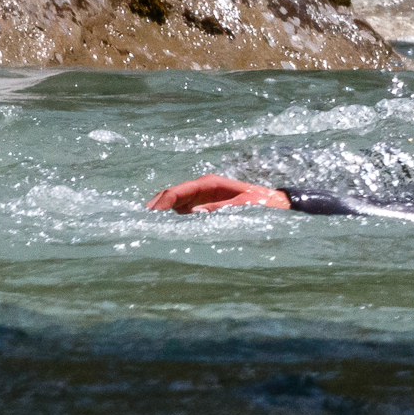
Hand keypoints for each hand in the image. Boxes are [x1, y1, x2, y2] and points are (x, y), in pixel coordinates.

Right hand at [147, 174, 289, 213]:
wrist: (275, 205)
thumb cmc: (261, 204)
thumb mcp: (241, 207)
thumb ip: (218, 210)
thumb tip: (194, 213)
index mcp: (209, 184)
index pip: (178, 191)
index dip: (162, 202)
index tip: (149, 214)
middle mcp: (201, 189)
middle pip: (171, 197)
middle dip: (156, 207)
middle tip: (138, 222)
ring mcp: (200, 199)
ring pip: (174, 205)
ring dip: (162, 214)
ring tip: (146, 227)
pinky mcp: (203, 209)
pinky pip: (183, 213)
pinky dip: (172, 220)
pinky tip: (163, 231)